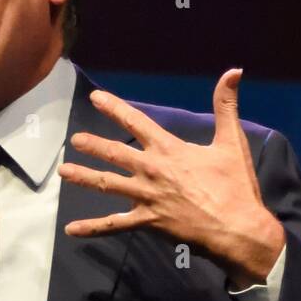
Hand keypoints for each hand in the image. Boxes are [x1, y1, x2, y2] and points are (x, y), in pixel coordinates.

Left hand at [58, 68, 284, 286]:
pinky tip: (70, 229)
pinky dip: (92, 227)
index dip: (114, 108)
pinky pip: (114, 224)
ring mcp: (146, 197)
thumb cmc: (235, 186)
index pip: (136, 121)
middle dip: (92, 145)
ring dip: (84, 176)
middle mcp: (152, 170)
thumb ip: (226, 106)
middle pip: (114, 152)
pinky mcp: (147, 221)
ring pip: (107, 184)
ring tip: (64, 171)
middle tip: (74, 140)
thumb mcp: (231, 142)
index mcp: (169, 149)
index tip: (96, 99)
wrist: (236, 227)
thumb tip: (234, 71)